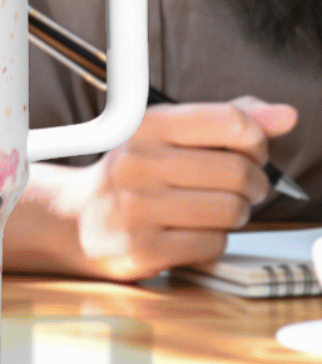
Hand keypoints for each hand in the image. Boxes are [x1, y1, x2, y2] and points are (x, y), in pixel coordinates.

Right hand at [70, 96, 297, 280]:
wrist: (78, 219)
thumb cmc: (134, 174)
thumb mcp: (169, 135)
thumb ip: (226, 121)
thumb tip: (285, 116)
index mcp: (145, 125)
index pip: (230, 121)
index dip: (256, 140)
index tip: (250, 151)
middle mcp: (136, 161)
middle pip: (237, 171)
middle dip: (253, 183)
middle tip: (241, 187)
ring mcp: (135, 207)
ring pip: (230, 210)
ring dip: (236, 213)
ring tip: (216, 209)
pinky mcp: (140, 248)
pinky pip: (212, 244)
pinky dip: (214, 239)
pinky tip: (193, 230)